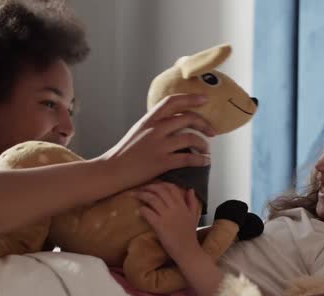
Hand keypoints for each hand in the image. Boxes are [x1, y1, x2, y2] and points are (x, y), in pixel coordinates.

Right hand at [97, 94, 213, 188]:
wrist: (111, 170)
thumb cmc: (125, 152)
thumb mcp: (139, 131)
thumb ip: (155, 124)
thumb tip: (172, 120)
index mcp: (149, 119)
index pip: (172, 101)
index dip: (190, 98)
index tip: (204, 99)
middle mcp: (155, 129)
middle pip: (187, 118)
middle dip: (203, 123)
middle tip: (212, 131)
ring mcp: (158, 145)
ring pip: (190, 138)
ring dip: (203, 144)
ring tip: (206, 150)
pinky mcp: (161, 162)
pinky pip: (187, 158)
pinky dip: (200, 160)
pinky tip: (205, 161)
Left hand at [136, 182, 200, 259]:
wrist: (187, 251)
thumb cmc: (189, 235)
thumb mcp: (194, 216)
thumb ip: (192, 202)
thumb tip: (190, 189)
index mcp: (183, 205)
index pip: (172, 188)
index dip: (161, 184)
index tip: (154, 185)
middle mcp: (175, 208)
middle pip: (160, 191)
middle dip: (149, 187)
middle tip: (141, 189)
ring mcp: (167, 216)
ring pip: (152, 199)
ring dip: (142, 195)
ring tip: (135, 196)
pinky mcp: (159, 225)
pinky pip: (148, 212)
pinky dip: (142, 209)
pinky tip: (138, 210)